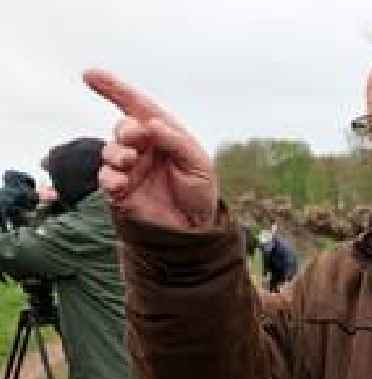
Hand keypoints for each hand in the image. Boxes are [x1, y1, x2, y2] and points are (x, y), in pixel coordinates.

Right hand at [83, 69, 217, 229]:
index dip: (115, 89)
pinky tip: (120, 182)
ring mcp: (130, 169)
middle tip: (136, 139)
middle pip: (123, 127)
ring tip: (130, 162)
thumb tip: (150, 124)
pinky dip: (110, 177)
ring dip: (117, 153)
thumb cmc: (199, 192)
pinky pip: (106, 177)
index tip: (90, 75)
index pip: (137, 107)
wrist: (194, 228)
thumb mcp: (198, 164)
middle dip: (126, 130)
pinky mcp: (120, 191)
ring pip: (111, 151)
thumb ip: (176, 142)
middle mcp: (144, 149)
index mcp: (163, 135)